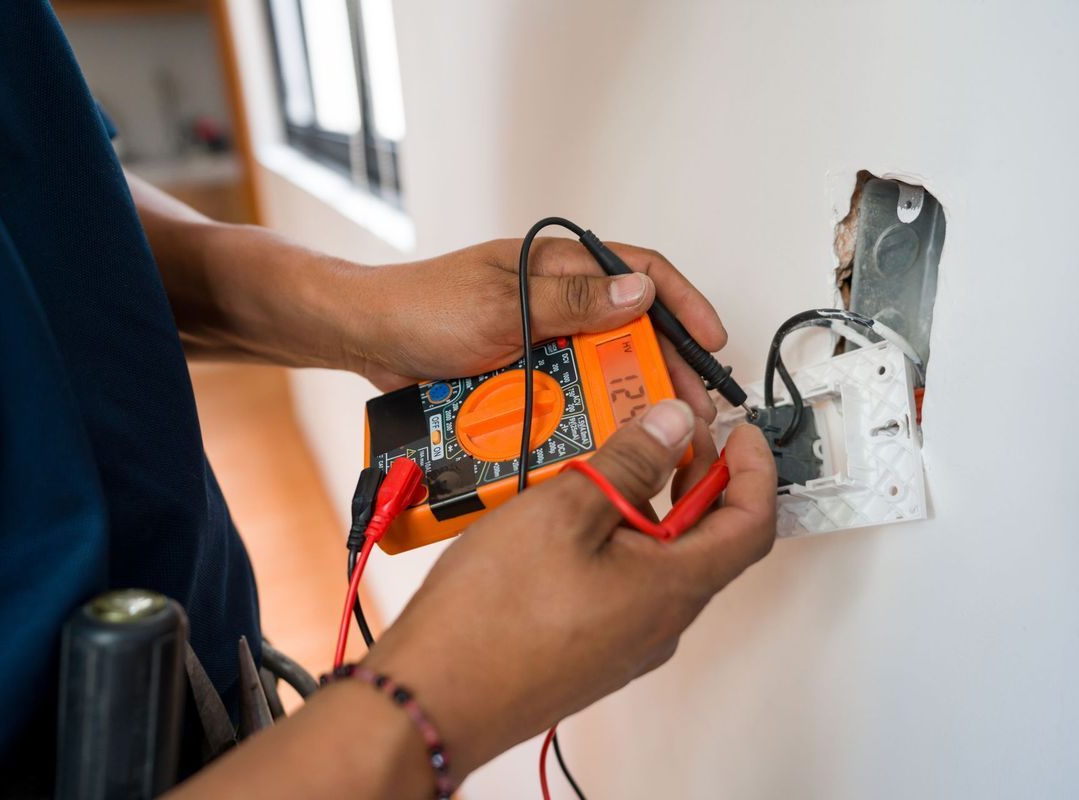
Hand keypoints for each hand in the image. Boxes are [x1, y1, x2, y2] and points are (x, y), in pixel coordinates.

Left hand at [347, 238, 728, 420]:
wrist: (367, 341)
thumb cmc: (423, 307)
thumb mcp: (503, 302)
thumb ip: (573, 300)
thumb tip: (640, 294)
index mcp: (557, 267)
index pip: (639, 272)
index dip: (682, 303)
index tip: (711, 339)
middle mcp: (556, 301)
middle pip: (630, 329)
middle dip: (664, 364)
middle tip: (689, 404)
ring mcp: (540, 339)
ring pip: (600, 368)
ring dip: (625, 395)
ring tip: (651, 428)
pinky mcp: (523, 374)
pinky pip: (565, 394)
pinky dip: (583, 413)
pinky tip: (600, 436)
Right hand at [361, 399, 775, 780]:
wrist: (434, 698)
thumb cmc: (492, 618)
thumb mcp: (565, 511)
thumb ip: (629, 463)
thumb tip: (672, 427)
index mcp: (673, 586)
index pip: (751, 523)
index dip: (755, 470)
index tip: (741, 434)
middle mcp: (660, 621)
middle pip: (707, 541)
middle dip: (696, 478)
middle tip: (668, 434)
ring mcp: (626, 640)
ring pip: (661, 561)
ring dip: (650, 507)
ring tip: (607, 466)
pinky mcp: (590, 647)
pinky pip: (624, 584)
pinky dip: (617, 539)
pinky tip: (570, 517)